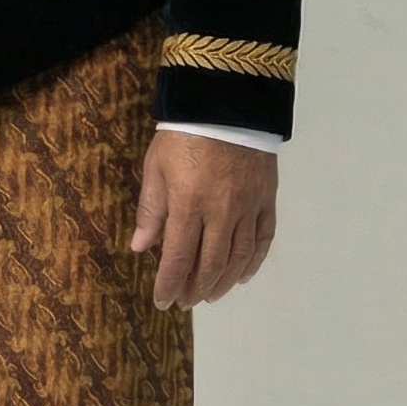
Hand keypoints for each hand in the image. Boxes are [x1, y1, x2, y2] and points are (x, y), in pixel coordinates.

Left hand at [130, 132, 277, 307]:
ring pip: (238, 257)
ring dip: (223, 282)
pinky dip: (253, 262)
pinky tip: (242, 276)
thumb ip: (151, 211)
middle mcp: (221, 213)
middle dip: (195, 289)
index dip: (169, 285)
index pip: (178, 258)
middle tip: (186, 302)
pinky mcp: (266, 199)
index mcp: (188, 205)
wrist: (226, 103)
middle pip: (210, 264)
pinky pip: (263, 239)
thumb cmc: (183, 135)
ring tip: (211, 295)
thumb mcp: (156, 169)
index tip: (162, 302)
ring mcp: (248, 208)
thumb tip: (140, 248)